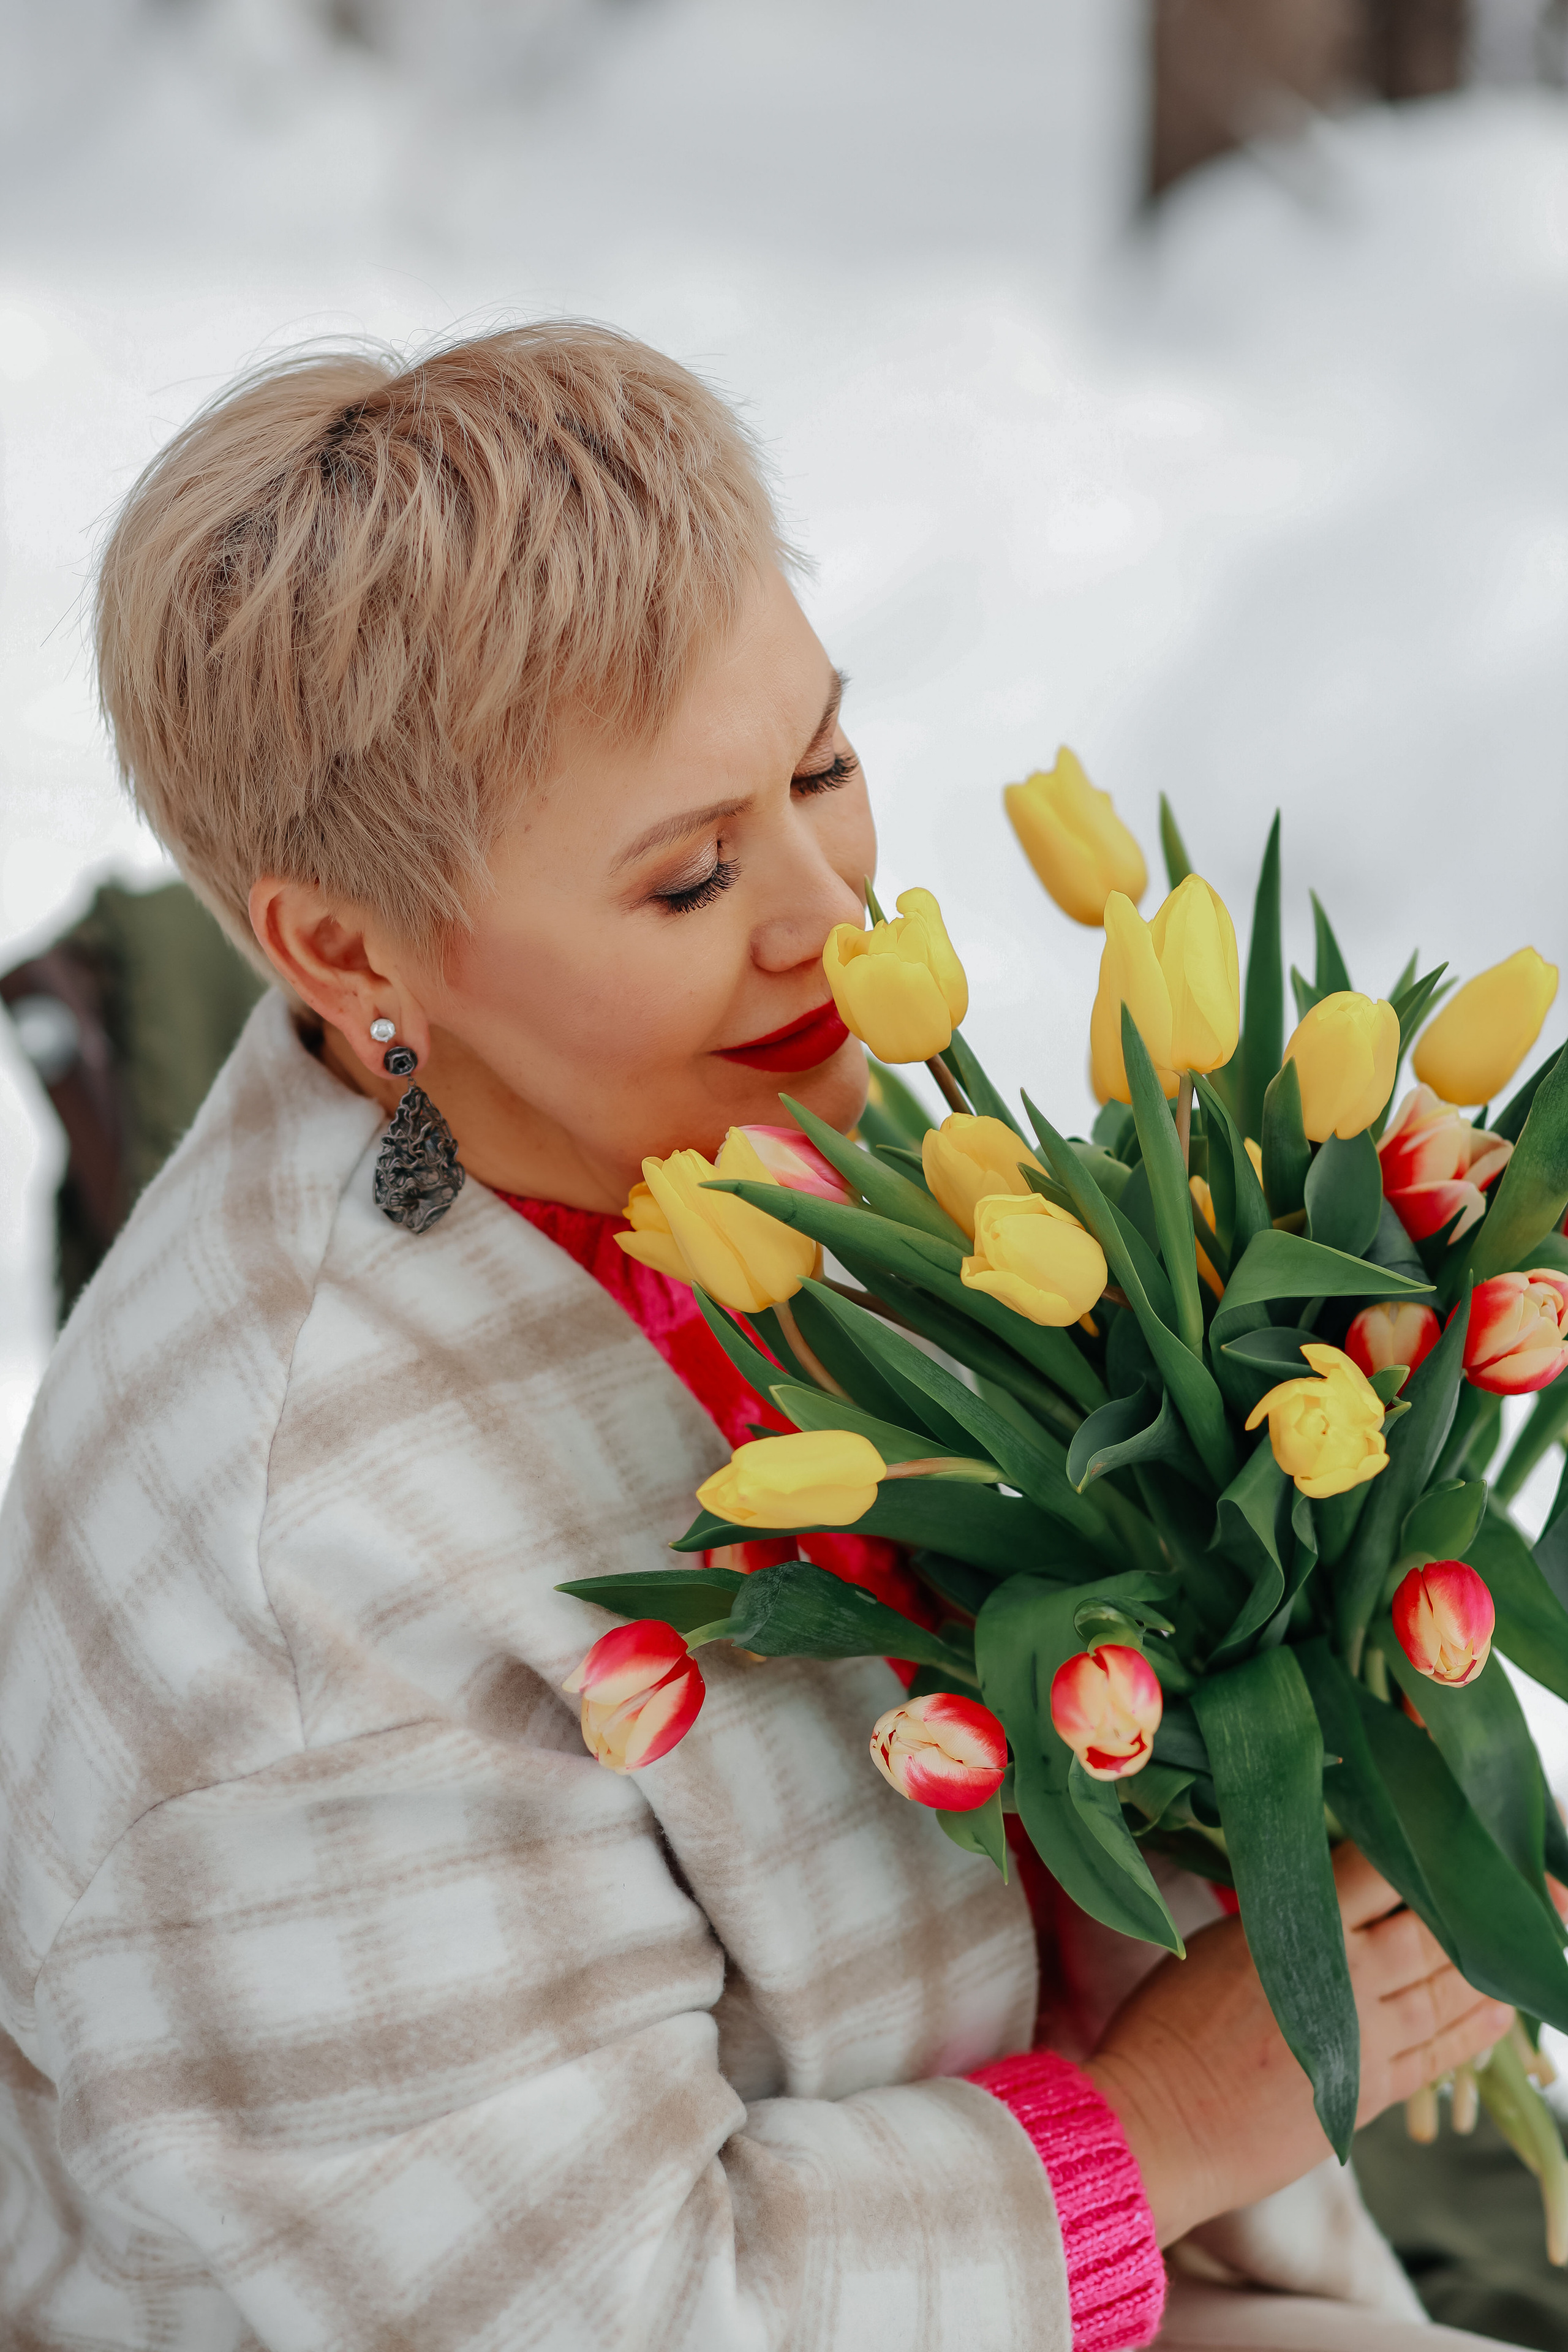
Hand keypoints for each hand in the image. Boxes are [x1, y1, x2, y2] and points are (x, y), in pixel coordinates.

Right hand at [1085, 1843, 1512, 2245]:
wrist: (1159, 2119)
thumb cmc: (1169, 2026)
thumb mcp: (1223, 1944)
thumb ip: (1287, 1917)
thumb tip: (1332, 1895)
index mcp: (1296, 1925)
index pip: (1377, 1867)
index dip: (1420, 1846)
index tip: (1448, 1827)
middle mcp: (1341, 1975)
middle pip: (1430, 1930)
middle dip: (1477, 1907)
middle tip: (1514, 1886)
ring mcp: (1362, 2037)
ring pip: (1444, 1992)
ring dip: (1486, 1969)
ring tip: (1518, 1946)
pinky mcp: (1369, 2093)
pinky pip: (1438, 2055)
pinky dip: (1474, 2033)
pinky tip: (1499, 2014)